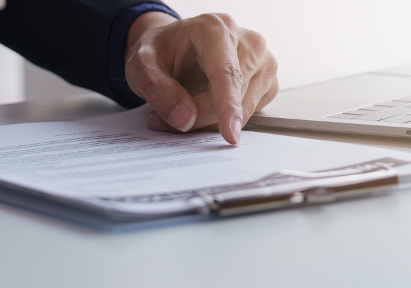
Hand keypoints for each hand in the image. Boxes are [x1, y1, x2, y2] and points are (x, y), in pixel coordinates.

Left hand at [125, 13, 278, 144]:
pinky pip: (251, 113)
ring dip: (212, 120)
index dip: (227, 107)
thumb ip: (158, 90)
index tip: (230, 135)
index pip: (227, 73)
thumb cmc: (161, 51)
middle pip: (233, 97)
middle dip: (200, 117)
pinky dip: (227, 118)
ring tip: (185, 105)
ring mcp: (264, 61)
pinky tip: (209, 102)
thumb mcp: (141, 65)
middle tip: (165, 119)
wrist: (174, 46)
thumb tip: (185, 119)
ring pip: (244, 110)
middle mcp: (249, 42)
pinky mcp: (268, 82)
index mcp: (216, 29)